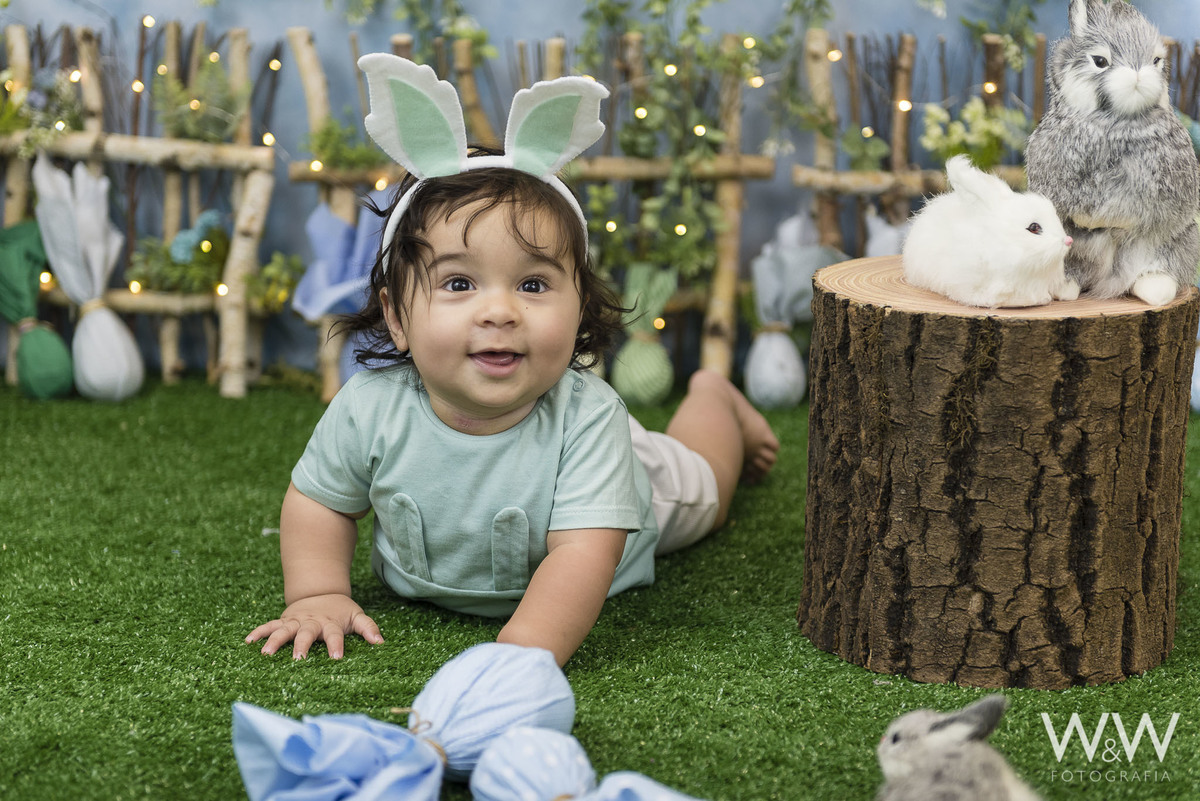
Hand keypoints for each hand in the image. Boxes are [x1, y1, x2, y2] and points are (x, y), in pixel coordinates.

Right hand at [246, 593, 382, 659]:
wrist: (321, 592)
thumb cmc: (340, 611)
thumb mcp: (357, 616)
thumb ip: (368, 628)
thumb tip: (380, 642)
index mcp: (330, 623)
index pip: (334, 635)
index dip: (336, 645)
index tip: (336, 658)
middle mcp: (311, 622)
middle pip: (306, 633)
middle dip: (301, 646)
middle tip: (298, 660)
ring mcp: (295, 621)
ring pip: (284, 630)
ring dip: (274, 641)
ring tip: (265, 654)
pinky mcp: (284, 621)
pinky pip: (269, 625)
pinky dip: (259, 632)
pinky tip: (248, 641)